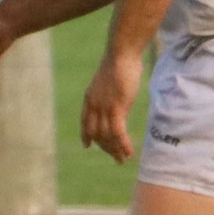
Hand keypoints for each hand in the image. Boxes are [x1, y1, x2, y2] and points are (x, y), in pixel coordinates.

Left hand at [81, 47, 144, 162]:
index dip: (86, 135)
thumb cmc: (120, 63)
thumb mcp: (110, 81)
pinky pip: (117, 132)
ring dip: (115, 150)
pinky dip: (122, 145)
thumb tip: (117, 98)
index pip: (85, 122)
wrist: (121, 54)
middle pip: (96, 133)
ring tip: (123, 160)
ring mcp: (104, 108)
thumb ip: (110, 93)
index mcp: (90, 98)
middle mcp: (94, 105)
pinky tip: (128, 153)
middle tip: (116, 157)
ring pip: (106, 136)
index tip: (87, 145)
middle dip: (105, 147)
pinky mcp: (116, 108)